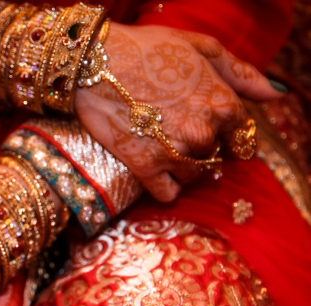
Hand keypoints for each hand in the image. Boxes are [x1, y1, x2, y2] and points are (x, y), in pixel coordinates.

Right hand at [75, 24, 282, 201]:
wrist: (95, 65)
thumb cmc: (148, 49)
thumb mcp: (202, 48)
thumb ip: (242, 74)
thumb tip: (274, 95)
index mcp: (224, 105)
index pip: (241, 135)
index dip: (223, 131)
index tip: (204, 123)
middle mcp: (204, 133)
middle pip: (215, 156)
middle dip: (200, 146)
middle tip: (174, 128)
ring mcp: (175, 154)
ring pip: (193, 176)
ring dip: (182, 166)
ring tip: (161, 144)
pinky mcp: (146, 168)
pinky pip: (168, 193)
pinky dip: (163, 185)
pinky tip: (152, 166)